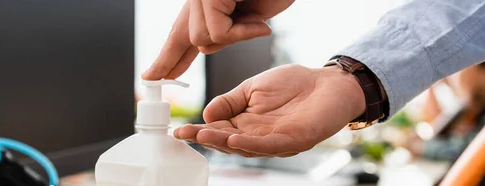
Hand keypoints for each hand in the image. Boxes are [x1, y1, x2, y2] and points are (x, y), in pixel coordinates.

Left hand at [142, 0, 294, 79]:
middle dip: (202, 49)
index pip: (180, 33)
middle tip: (214, 46)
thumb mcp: (248, 17)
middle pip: (191, 38)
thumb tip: (204, 48)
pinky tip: (260, 22)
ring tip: (257, 20)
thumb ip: (224, 32)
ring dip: (236, 36)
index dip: (167, 57)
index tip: (152, 76)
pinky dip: (243, 32)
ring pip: (202, 38)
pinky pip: (218, 32)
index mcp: (206, 3)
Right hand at [174, 65, 365, 156]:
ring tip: (204, 136)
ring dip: (223, 143)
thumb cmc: (294, 84)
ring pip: (245, 146)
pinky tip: (234, 139)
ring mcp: (275, 141)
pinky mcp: (293, 140)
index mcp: (246, 123)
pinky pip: (269, 145)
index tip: (179, 130)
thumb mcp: (253, 87)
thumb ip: (230, 101)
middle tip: (187, 135)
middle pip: (227, 142)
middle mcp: (258, 136)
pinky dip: (250, 144)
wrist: (328, 82)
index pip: (218, 129)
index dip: (199, 130)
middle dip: (206, 139)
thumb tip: (206, 113)